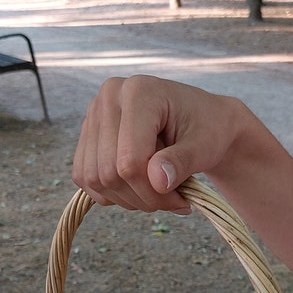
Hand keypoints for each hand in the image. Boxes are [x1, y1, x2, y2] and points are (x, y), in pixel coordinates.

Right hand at [72, 75, 245, 212]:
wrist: (202, 121)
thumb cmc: (208, 130)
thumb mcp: (205, 146)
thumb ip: (181, 162)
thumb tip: (158, 182)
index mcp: (138, 92)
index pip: (129, 161)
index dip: (152, 193)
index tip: (181, 200)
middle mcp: (109, 98)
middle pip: (108, 173)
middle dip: (142, 198)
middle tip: (171, 200)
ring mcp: (94, 116)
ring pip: (94, 180)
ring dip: (128, 199)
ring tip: (157, 192)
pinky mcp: (88, 136)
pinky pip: (85, 179)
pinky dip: (112, 194)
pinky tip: (138, 188)